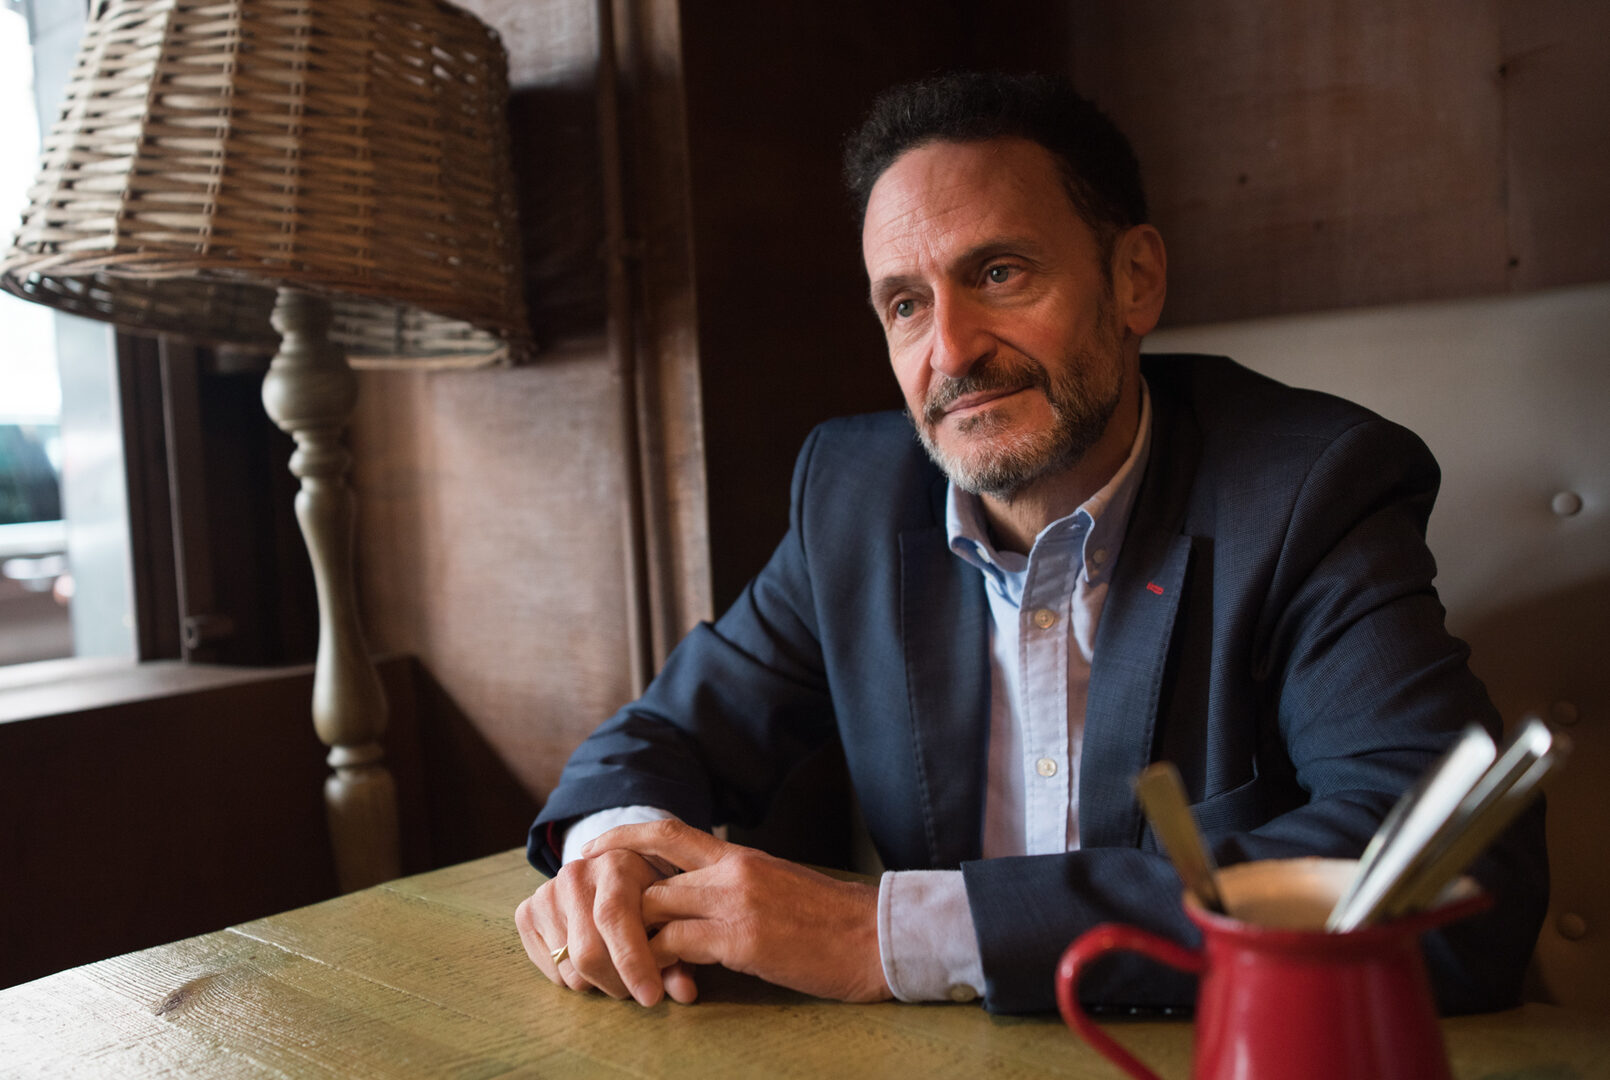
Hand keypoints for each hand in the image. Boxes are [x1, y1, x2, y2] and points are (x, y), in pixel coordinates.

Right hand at [514, 847, 696, 1005]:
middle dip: (618, 983)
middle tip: (635, 989)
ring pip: (571, 969)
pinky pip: (552, 973)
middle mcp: (576, 874)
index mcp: (617, 866)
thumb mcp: (670, 914)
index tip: (651, 997)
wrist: (607, 871)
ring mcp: (547, 892)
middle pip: (588, 952)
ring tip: (616, 968)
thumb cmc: (648, 896)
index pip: (615, 918)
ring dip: (598, 984)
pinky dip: (576, 980)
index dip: (633, 962)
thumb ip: (680, 954)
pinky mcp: (526, 912)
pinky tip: (591, 960)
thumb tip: (684, 993)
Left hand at [583, 819, 892, 1002]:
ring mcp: (734, 905)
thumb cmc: (828, 918)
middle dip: (614, 903)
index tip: (592, 850)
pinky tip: (657, 985)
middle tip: (594, 929)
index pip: (666, 831)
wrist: (874, 935)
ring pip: (653, 910)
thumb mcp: (775, 883)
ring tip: (619, 963)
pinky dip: (657, 967)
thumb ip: (732, 883)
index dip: (622, 837)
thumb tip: (692, 896)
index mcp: (738, 856)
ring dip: (630, 940)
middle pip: (647, 876)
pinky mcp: (742, 943)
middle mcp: (730, 872)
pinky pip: (676, 948)